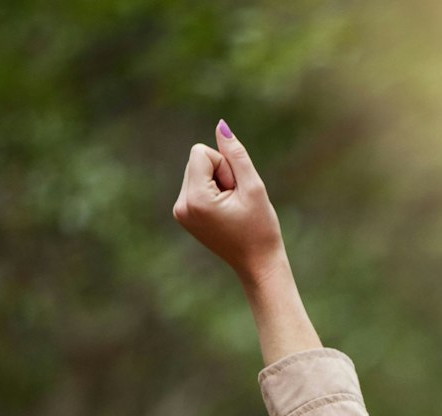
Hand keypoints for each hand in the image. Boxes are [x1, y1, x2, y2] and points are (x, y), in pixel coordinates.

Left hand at [172, 120, 284, 285]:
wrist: (258, 264)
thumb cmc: (261, 228)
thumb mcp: (254, 187)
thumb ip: (236, 154)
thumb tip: (220, 125)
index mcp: (195, 199)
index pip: (200, 152)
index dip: (224, 166)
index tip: (236, 191)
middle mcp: (180, 205)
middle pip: (196, 160)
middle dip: (220, 174)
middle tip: (236, 202)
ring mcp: (180, 211)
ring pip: (197, 171)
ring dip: (217, 183)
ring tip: (232, 208)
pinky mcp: (183, 214)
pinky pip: (196, 184)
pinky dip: (212, 191)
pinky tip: (225, 212)